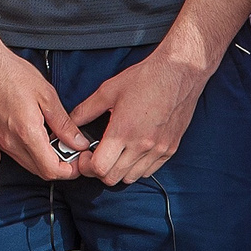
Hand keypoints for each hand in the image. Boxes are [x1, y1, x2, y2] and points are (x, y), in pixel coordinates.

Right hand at [0, 35, 83, 180]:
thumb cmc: (11, 73)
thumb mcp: (46, 95)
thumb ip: (64, 124)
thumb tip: (79, 143)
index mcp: (27, 133)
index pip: (51, 170)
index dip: (70, 170)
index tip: (79, 159)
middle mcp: (11, 143)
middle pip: (41, 171)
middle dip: (60, 167)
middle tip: (72, 150)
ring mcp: (1, 141)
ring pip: (29, 165)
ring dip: (46, 160)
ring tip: (57, 141)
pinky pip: (17, 155)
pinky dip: (32, 153)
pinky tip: (39, 135)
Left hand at [70, 43, 213, 184]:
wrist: (179, 72)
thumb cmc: (145, 78)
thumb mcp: (108, 90)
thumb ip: (86, 110)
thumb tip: (71, 122)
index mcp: (123, 131)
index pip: (99, 167)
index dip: (86, 166)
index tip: (84, 156)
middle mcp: (142, 145)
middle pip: (113, 178)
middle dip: (99, 171)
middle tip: (95, 156)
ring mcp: (158, 149)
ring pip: (131, 178)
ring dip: (118, 171)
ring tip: (114, 154)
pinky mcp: (170, 149)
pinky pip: (149, 171)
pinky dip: (136, 168)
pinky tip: (131, 152)